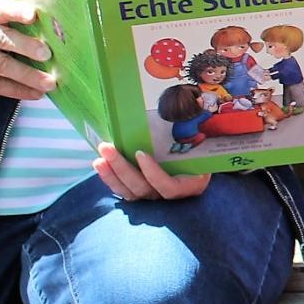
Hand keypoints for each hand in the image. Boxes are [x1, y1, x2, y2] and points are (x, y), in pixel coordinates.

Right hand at [0, 0, 54, 99]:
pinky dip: (16, 90)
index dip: (16, 11)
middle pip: (0, 38)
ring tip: (49, 82)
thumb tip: (51, 29)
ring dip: (27, 75)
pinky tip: (34, 93)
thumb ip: (10, 18)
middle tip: (47, 54)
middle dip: (25, 46)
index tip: (33, 15)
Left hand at [94, 143, 209, 201]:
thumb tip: (190, 106)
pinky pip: (124, 191)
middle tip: (107, 148)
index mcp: (190, 185)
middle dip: (122, 169)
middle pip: (143, 189)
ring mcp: (155, 197)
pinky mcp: (142, 195)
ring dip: (112, 175)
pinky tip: (101, 165)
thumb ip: (195, 135)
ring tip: (99, 159)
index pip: (168, 187)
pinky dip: (111, 179)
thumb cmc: (203, 152)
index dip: (153, 173)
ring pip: (130, 192)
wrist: (202, 166)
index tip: (140, 153)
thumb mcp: (204, 146)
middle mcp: (171, 197)